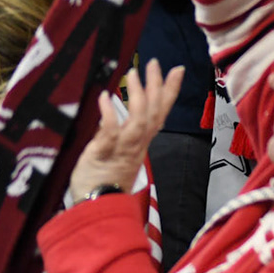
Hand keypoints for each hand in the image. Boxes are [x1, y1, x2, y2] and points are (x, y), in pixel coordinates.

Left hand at [66, 61, 183, 199]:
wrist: (96, 210)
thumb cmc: (103, 181)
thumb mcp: (113, 153)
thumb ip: (116, 133)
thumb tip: (113, 109)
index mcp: (139, 143)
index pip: (159, 114)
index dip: (169, 92)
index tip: (177, 70)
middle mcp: (135, 145)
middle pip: (153, 114)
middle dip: (156, 87)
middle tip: (155, 63)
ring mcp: (121, 150)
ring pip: (138, 122)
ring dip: (137, 97)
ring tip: (132, 73)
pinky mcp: (103, 155)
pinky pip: (110, 134)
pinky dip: (110, 115)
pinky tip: (105, 97)